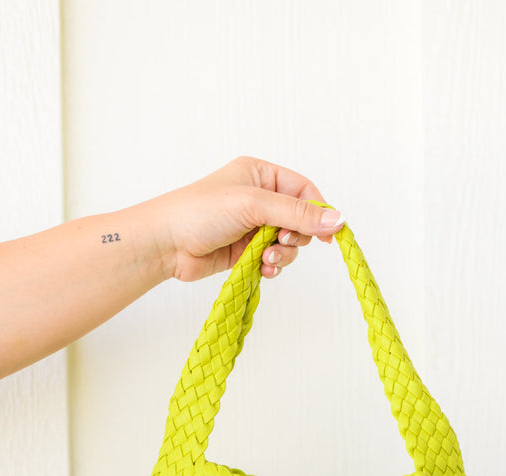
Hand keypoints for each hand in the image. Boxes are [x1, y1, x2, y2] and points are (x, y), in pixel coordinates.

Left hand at [147, 155, 345, 283]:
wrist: (166, 244)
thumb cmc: (200, 212)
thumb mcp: (253, 205)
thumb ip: (297, 213)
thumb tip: (338, 220)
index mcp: (261, 175)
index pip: (304, 190)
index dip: (319, 211)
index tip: (329, 234)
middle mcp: (259, 199)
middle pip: (300, 220)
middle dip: (296, 236)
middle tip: (280, 241)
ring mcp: (253, 227)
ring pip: (289, 244)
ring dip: (283, 255)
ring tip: (266, 259)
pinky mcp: (246, 251)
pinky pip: (274, 260)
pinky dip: (273, 267)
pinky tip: (262, 269)